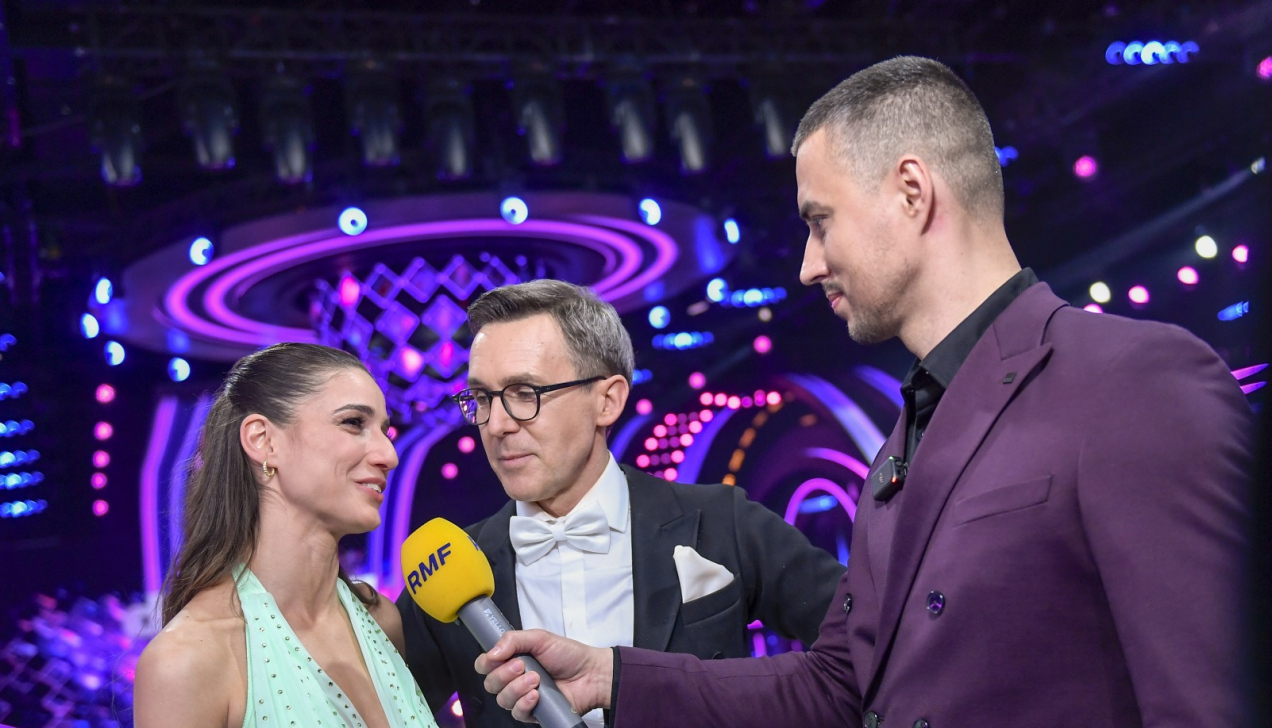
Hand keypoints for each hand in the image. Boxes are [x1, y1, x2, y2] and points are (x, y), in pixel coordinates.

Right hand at [475, 629, 613, 722]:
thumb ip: (513, 640)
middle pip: (490, 684)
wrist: (591, 674)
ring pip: (502, 700)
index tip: (497, 658)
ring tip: (537, 679)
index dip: (486, 663)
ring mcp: (522, 697)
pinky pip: (517, 713)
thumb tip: (492, 653)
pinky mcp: (533, 713)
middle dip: (504, 674)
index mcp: (512, 659)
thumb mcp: (540, 638)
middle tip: (523, 666)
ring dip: (517, 688)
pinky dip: (524, 703)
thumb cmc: (568, 654)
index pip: (485, 665)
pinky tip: (537, 695)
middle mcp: (514, 679)